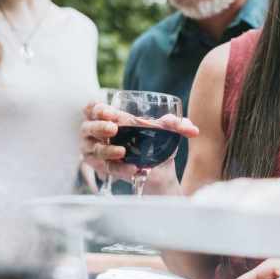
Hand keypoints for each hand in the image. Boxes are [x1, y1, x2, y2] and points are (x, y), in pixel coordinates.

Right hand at [79, 101, 198, 187]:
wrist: (159, 170)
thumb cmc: (155, 142)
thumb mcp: (165, 131)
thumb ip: (176, 125)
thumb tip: (192, 128)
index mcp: (107, 117)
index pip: (91, 109)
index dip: (96, 108)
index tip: (110, 112)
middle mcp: (97, 133)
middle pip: (87, 127)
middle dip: (98, 127)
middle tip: (113, 128)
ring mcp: (97, 152)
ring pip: (93, 150)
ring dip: (106, 150)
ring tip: (122, 151)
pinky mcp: (103, 169)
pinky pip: (107, 169)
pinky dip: (120, 169)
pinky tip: (133, 169)